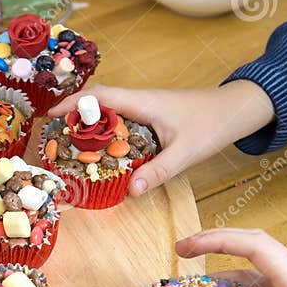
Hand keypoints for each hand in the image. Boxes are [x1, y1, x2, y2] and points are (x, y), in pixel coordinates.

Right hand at [49, 81, 274, 196]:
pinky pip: (120, 118)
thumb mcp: (185, 152)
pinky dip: (105, 130)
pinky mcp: (150, 115)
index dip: (72, 103)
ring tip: (70, 145)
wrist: (236, 110)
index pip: (99, 96)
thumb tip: (129, 191)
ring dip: (88, 122)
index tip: (49, 116)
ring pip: (108, 110)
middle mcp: (139, 100)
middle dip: (73, 114)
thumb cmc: (213, 124)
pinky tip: (102, 149)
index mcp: (142, 102)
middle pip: (97, 101)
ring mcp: (144, 106)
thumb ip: (157, 171)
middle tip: (54, 137)